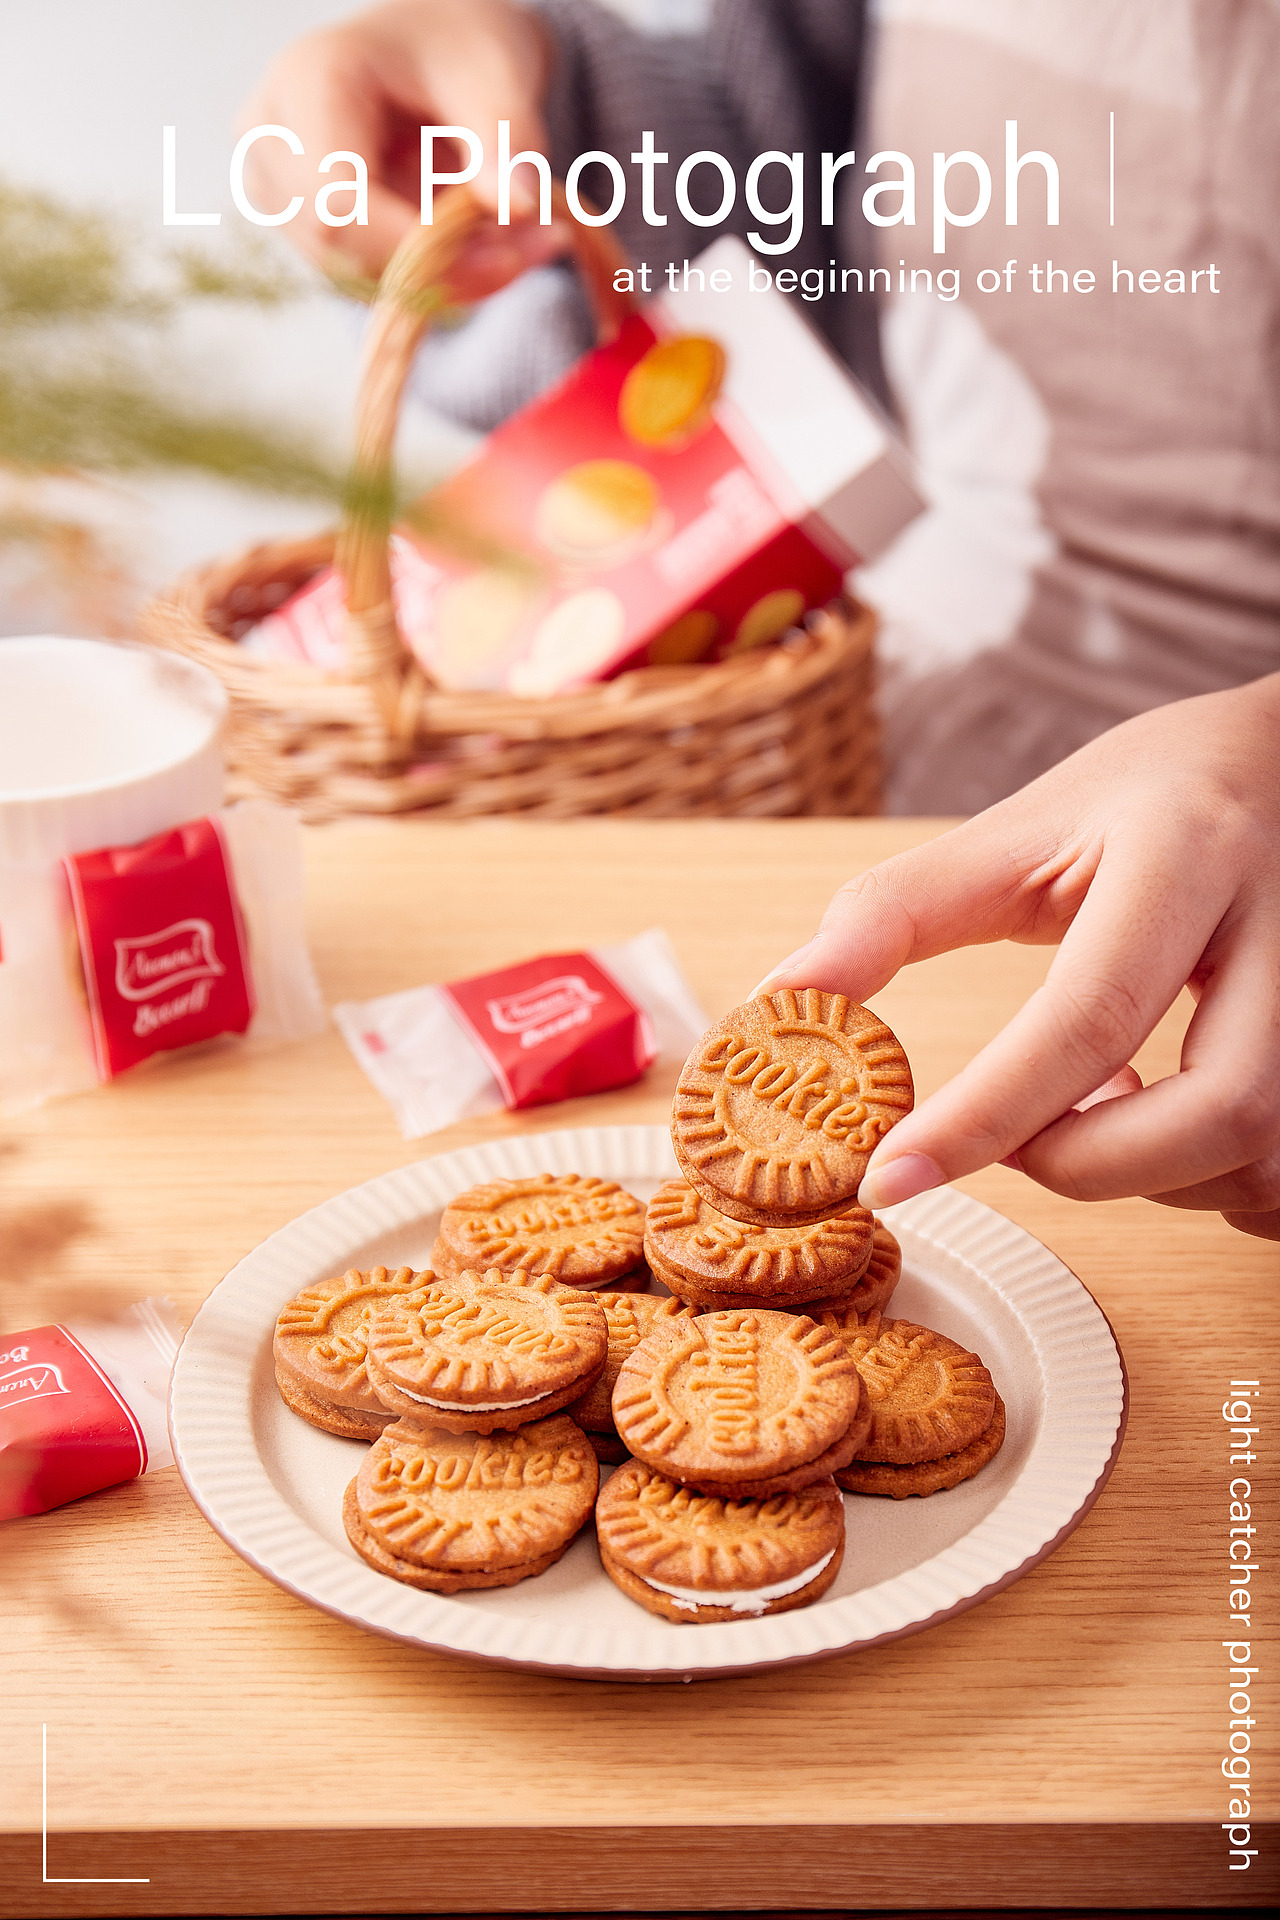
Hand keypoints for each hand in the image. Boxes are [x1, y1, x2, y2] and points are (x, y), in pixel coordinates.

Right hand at [239, 0, 569, 292]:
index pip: (338, 204)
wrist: (433, 52)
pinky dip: (433, 280)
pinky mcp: (299, 226)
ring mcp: (275, 188)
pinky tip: (481, 246)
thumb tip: (519, 206)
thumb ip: (507, 137)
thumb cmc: (456, 47)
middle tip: (532, 248)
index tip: (511, 252)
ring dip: (445, 279)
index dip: (419, 247)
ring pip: (355, 277)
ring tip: (516, 239)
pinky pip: (365, 280)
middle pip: (342, 250)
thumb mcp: (495, 74)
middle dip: (443, 269)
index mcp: (307, 81)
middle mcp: (271, 139)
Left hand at [760, 673, 1279, 1239]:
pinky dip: (1216, 1182)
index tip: (889, 1175)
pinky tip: (1170, 1118)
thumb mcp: (1019, 825)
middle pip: (1221, 1112)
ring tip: (1099, 1110)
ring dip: (1159, 1180)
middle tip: (1023, 1142)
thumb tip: (780, 996)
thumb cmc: (1150, 795)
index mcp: (1185, 853)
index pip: (1087, 1012)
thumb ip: (896, 911)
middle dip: (1094, 1164)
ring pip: (1266, 1157)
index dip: (984, 1114)